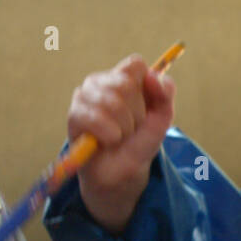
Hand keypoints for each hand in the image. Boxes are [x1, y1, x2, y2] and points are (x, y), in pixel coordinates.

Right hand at [68, 55, 175, 229]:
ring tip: (119, 138)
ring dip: (124, 128)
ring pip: (112, 101)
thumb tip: (153, 76)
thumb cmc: (138, 144)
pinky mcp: (74, 115)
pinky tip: (109, 141)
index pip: (135, 65)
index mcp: (122, 78)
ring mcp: (84, 96)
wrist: (122, 175)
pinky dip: (108, 134)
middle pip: (126, 84)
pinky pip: (93, 117)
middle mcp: (101, 82)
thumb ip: (165, 95)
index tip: (147, 111)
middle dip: (137, 115)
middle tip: (131, 130)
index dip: (147, 89)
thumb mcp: (161, 121)